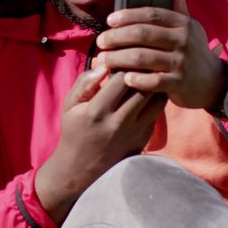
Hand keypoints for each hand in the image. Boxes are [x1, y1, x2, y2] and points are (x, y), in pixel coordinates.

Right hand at [36, 66, 166, 223]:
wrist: (80, 168)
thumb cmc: (74, 131)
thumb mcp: (70, 106)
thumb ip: (84, 83)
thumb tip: (104, 65)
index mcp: (97, 111)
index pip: (121, 78)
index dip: (124, 64)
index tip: (122, 59)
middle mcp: (118, 122)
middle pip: (143, 87)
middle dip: (143, 71)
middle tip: (141, 62)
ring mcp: (134, 132)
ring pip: (156, 99)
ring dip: (154, 84)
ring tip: (148, 76)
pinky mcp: (144, 139)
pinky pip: (157, 112)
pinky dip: (155, 99)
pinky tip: (147, 93)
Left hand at [93, 0, 226, 109]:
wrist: (214, 82)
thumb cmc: (194, 50)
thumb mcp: (189, 24)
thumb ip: (177, 1)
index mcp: (182, 23)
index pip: (151, 14)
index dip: (128, 16)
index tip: (109, 20)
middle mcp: (183, 40)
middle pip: (143, 34)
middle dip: (117, 37)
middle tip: (100, 42)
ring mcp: (182, 62)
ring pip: (144, 57)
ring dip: (119, 58)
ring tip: (103, 60)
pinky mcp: (180, 83)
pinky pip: (154, 81)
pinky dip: (137, 80)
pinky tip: (125, 78)